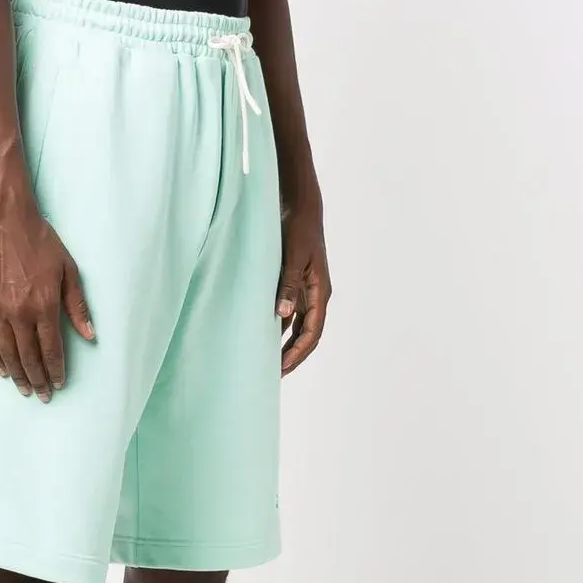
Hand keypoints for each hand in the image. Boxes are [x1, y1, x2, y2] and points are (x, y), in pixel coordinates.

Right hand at [0, 203, 93, 401]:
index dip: (55, 370)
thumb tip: (90, 335)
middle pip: (29, 357)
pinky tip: (2, 370)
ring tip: (24, 389)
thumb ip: (77, 306)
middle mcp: (20, 313)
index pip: (51, 349)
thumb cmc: (39, 241)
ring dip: (17, 374)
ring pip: (8, 352)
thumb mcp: (68, 270)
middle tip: (42, 395)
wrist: (4, 220)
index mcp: (44, 306)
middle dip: (37, 379)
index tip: (58, 384)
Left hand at [275, 201, 331, 376]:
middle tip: (274, 375)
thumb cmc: (298, 229)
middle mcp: (315, 295)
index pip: (312, 333)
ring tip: (268, 362)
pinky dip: (277, 327)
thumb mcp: (293, 257)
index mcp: (320, 292)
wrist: (300, 206)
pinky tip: (262, 337)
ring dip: (285, 344)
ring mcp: (305, 291)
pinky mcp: (294, 284)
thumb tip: (282, 315)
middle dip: (293, 356)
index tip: (282, 368)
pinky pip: (288, 313)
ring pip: (297, 327)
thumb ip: (288, 285)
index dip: (298, 353)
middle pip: (307, 335)